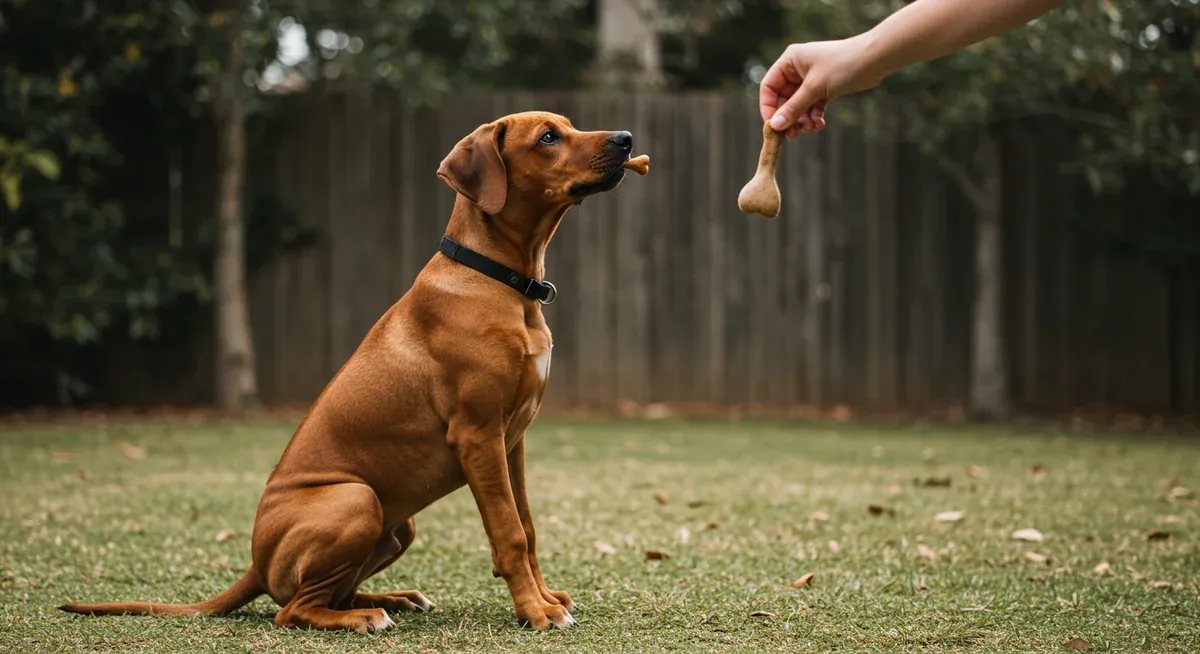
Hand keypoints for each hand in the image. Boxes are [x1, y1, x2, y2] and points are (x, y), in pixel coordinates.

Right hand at [758, 35, 883, 137]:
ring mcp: (811, 78)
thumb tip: (775, 126)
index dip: (768, 107)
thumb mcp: (815, 88)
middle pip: (783, 99)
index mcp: (790, 61)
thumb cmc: (843, 65)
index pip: (769, 87)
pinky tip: (820, 124)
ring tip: (810, 129)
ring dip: (802, 119)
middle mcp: (798, 69)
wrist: (875, 60)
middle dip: (789, 117)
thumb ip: (794, 108)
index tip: (774, 126)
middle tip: (793, 134)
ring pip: (799, 105)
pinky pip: (812, 105)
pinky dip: (814, 116)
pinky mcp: (824, 87)